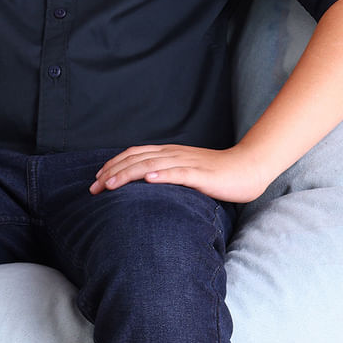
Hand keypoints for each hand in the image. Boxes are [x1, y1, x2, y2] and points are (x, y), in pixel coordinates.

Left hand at [89, 143, 268, 202]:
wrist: (247, 169)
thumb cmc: (217, 175)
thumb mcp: (185, 173)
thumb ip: (166, 176)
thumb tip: (143, 187)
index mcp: (168, 153)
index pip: (134, 154)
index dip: (113, 165)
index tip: (96, 180)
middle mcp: (173, 154)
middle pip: (136, 159)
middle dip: (112, 172)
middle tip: (94, 188)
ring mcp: (187, 163)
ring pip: (152, 165)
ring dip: (128, 174)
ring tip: (110, 185)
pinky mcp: (201, 174)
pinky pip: (179, 173)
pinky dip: (162, 176)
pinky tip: (148, 181)